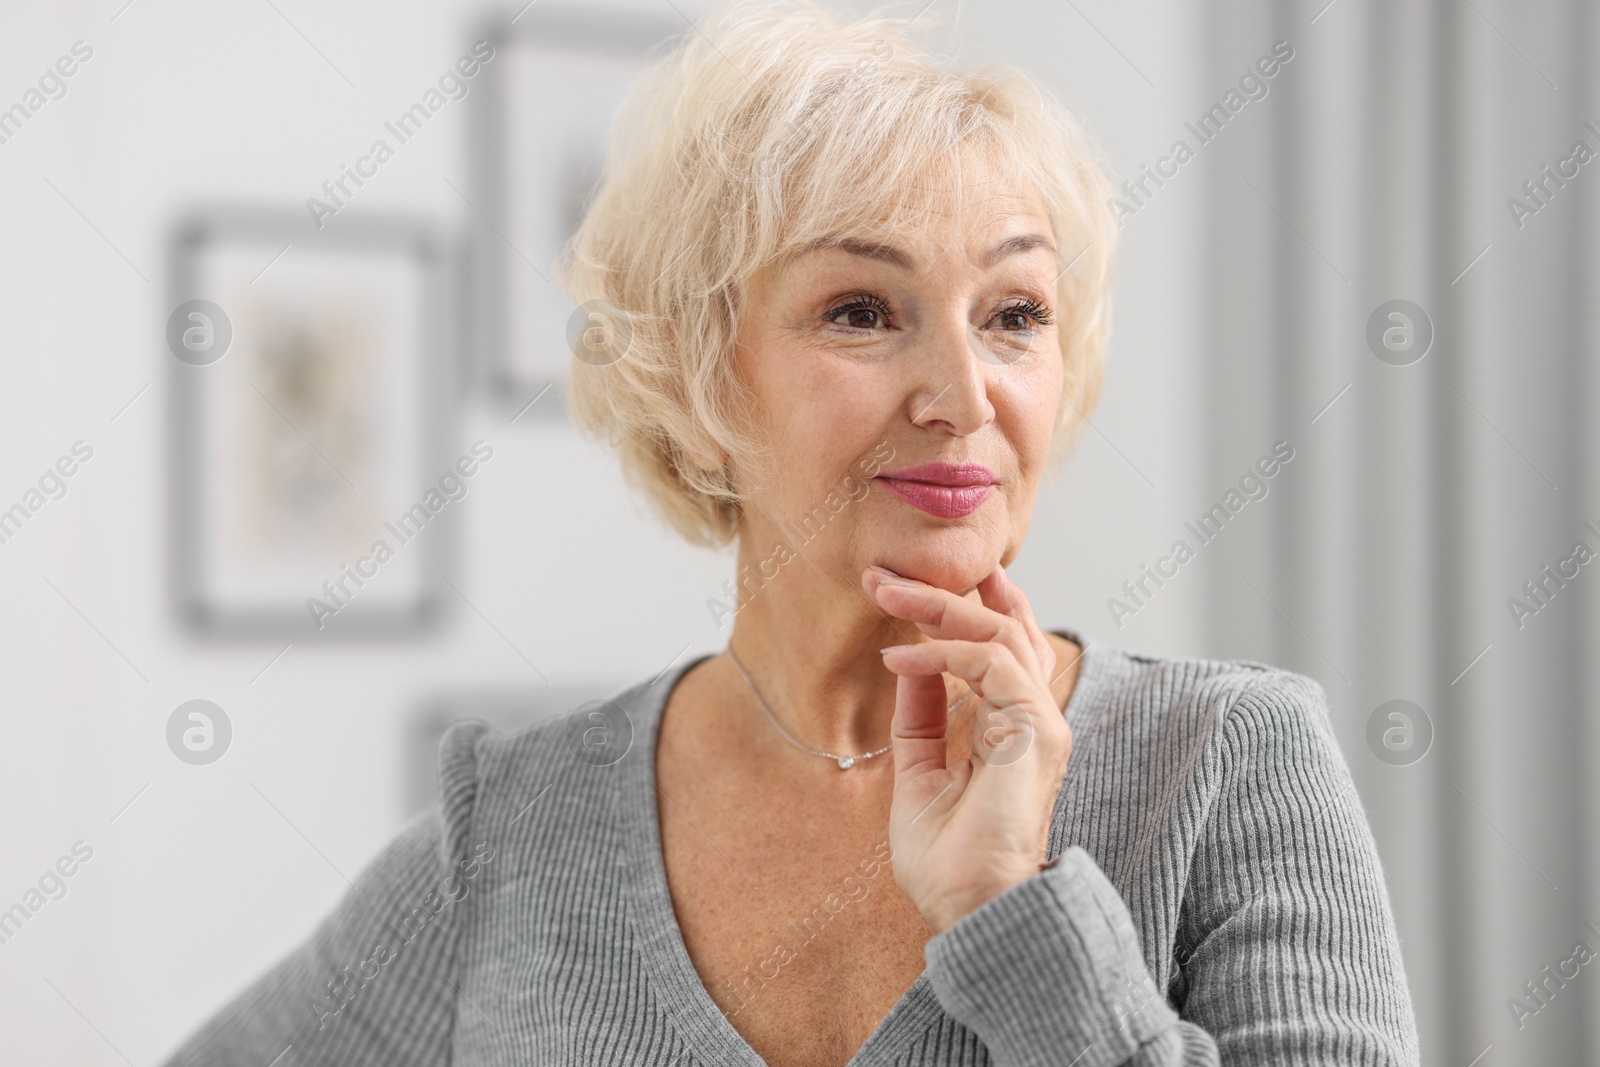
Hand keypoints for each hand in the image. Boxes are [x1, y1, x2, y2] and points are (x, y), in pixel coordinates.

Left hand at [862, 563, 1071, 934]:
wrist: (966, 910)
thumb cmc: (946, 858)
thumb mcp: (919, 769)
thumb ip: (921, 715)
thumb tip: (905, 658)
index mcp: (1012, 725)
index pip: (1000, 645)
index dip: (959, 608)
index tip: (901, 587)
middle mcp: (1034, 717)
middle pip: (1006, 627)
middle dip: (946, 591)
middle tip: (885, 574)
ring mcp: (1041, 722)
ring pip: (1000, 634)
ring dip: (938, 608)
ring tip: (886, 595)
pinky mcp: (1037, 732)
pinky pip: (991, 666)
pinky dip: (941, 654)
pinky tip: (898, 658)